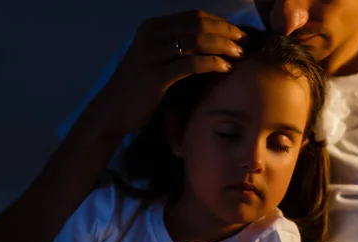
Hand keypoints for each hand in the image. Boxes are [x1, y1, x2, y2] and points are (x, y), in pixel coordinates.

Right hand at [97, 10, 245, 134]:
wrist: (112, 110)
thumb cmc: (137, 88)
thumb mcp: (154, 59)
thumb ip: (176, 47)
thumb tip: (211, 43)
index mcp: (152, 27)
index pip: (194, 16)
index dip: (220, 22)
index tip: (238, 33)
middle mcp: (151, 35)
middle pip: (198, 24)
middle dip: (226, 31)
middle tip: (245, 42)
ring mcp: (151, 54)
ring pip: (197, 41)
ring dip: (223, 46)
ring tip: (239, 55)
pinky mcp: (155, 75)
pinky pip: (191, 64)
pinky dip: (212, 63)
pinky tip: (225, 68)